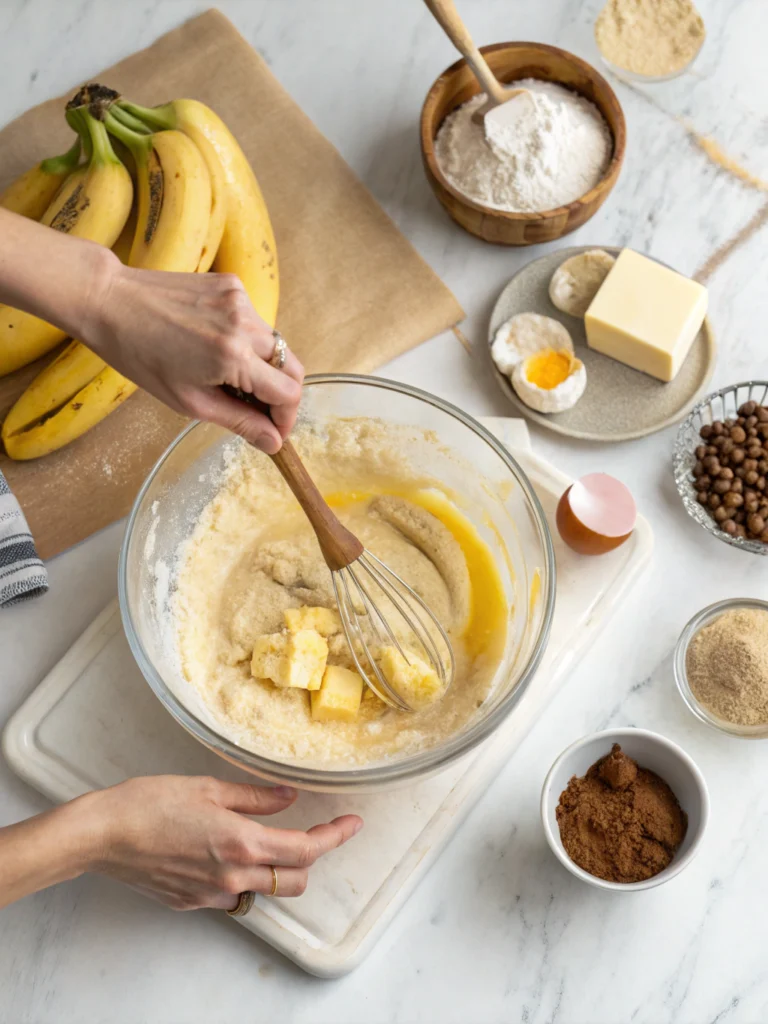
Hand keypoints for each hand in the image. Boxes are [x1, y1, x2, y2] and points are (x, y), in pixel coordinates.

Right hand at [78, 775, 361, 910]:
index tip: (352, 824)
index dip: (335, 837)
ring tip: (261, 840)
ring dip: (274, 871)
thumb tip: (289, 797)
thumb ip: (256, 797)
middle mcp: (232, 876)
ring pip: (263, 891)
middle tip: (311, 832)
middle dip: (310, 859)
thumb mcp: (209, 788)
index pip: (305, 850)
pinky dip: (240, 878)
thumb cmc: (151, 803)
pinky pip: (231, 895)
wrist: (103, 835)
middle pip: (294, 880)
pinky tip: (223, 854)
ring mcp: (211, 894)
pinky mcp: (192, 903)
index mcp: (241, 843)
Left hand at [84, 255, 303, 454]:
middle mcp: (244, 323)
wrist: (110, 302)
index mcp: (233, 357)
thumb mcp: (189, 401)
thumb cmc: (140, 356)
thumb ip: (239, 421)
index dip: (286, 418)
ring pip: (276, 344)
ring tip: (231, 378)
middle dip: (282, 395)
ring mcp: (240, 299)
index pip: (289, 393)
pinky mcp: (232, 284)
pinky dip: (247, 341)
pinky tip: (217, 346)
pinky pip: (256, 321)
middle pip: (293, 367)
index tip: (273, 431)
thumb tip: (272, 442)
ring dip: (264, 367)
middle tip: (259, 411)